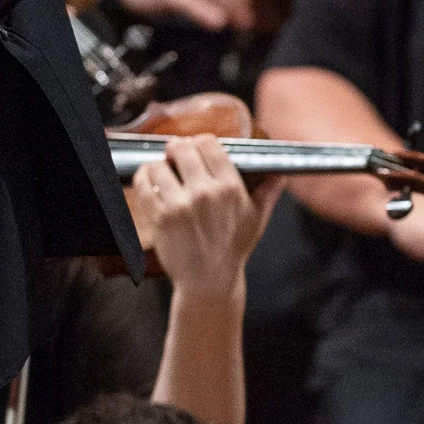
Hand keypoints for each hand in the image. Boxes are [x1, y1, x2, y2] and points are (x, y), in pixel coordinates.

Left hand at [130, 134, 273, 298]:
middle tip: (174, 156)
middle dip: (176, 149)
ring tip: (162, 172)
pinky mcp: (160, 217)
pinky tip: (149, 182)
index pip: (209, 143)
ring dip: (158, 166)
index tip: (194, 148)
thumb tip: (280, 172)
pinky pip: (143, 184)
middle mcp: (205, 192)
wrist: (209, 281)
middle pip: (182, 148)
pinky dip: (143, 179)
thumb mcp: (257, 219)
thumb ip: (268, 191)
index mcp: (230, 187)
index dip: (199, 142)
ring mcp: (181, 204)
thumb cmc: (233, 249)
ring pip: (159, 164)